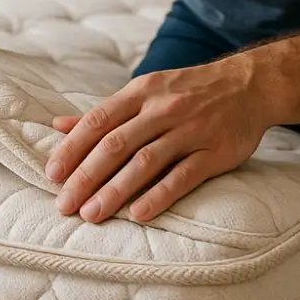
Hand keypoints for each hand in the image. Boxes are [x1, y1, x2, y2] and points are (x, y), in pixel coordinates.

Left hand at [46, 54, 269, 222]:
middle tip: (64, 204)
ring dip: (115, 190)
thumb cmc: (186, 91)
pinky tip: (138, 214)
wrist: (248, 84)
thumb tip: (57, 126)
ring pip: (146, 161)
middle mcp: (162, 108)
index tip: (52, 174)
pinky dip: (160, 195)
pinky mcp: (215, 151)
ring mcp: (190, 129)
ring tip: (92, 214)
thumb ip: (103, 112)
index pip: (98, 120)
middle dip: (87, 175)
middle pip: (117, 143)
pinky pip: (184, 175)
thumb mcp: (144, 91)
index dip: (73, 148)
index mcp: (141, 92)